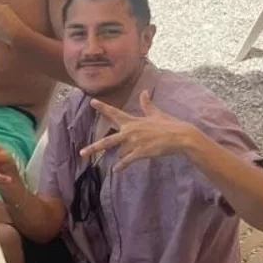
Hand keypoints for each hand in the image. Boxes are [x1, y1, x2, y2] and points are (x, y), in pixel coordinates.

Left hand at [80, 91, 197, 169]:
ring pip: (119, 152)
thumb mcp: (156, 114)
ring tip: (120, 161)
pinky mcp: (140, 152)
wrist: (181, 137)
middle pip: (108, 141)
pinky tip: (116, 170)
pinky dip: (121, 166)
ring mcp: (134, 143)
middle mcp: (130, 131)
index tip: (92, 102)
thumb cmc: (169, 125)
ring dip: (120, 157)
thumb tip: (144, 92)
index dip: (103, 107)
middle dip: (94, 147)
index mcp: (133, 121)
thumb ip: (147, 104)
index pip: (114, 113)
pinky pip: (127, 161)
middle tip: (81, 153)